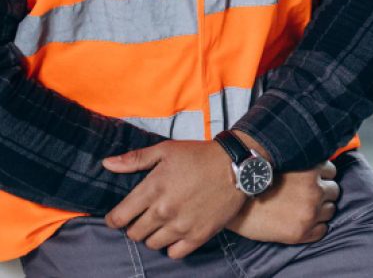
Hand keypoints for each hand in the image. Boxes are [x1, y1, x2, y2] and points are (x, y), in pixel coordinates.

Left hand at [103, 140, 246, 258]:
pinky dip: (172, 245)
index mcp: (153, 188)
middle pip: (134, 233)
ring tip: (162, 222)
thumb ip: (134, 159)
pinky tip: (177, 231)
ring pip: (152, 244)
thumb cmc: (199, 155)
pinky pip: (174, 253)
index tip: (119, 216)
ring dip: (153, 235)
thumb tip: (106, 164)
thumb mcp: (166, 149)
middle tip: (145, 216)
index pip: (119, 218)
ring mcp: (181, 225)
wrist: (236, 166)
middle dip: (135, 226)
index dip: (115, 219)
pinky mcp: (198, 236)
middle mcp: (164, 210)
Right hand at [226, 160, 339, 244]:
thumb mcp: (280, 160)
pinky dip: (316, 227)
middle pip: (334, 190)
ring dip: (321, 209)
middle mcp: (314, 190)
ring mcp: (310, 212)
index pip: (331, 170)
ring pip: (330, 210)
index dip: (321, 175)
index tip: (313, 179)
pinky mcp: (303, 232)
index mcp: (311, 169)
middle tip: (308, 195)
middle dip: (323, 191)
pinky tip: (302, 222)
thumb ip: (299, 161)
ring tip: (303, 208)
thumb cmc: (253, 179)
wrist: (235, 202)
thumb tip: (309, 159)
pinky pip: (322, 230)